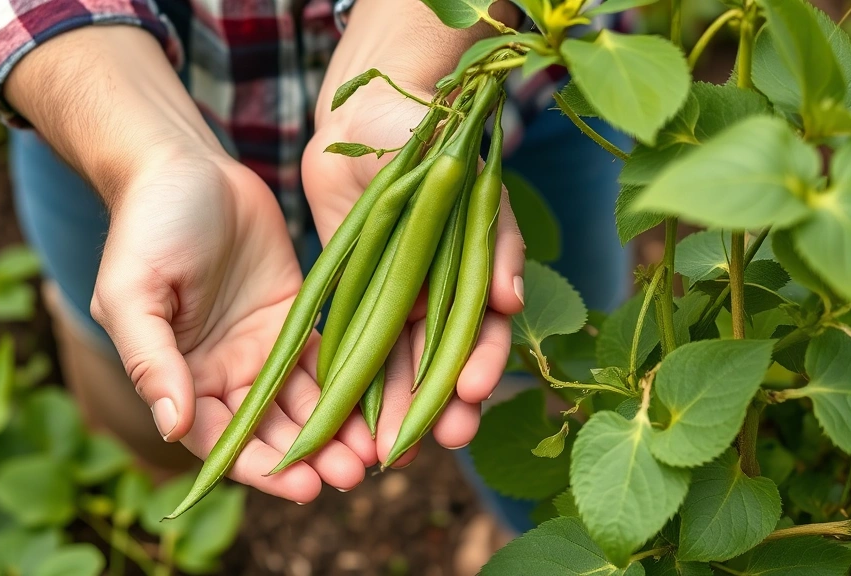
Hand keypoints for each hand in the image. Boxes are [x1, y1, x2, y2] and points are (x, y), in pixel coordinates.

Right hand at [91, 150, 375, 499]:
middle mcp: (225, 371)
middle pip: (270, 430)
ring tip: (375, 454)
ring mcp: (264, 346)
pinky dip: (352, 382)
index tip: (302, 487)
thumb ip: (150, 360)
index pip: (220, 438)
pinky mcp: (298, 316)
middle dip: (308, 456)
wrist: (186, 164)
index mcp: (182, 375)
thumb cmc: (148, 224)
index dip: (260, 466)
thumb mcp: (134, 291)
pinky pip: (328, 357)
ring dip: (337, 430)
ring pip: (304, 402)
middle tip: (353, 476)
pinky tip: (382, 401)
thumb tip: (171, 427)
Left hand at [302, 0, 524, 465]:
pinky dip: (348, 385)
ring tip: (380, 455)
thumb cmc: (427, 139)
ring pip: (393, 370)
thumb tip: (510, 301)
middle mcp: (435, 299)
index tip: (468, 397)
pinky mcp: (353, 303)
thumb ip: (492, 237)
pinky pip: (349, 350)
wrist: (364, 122)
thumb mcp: (468, 181)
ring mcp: (393, 304)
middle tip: (416, 448)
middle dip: (429, 410)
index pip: (478, 334)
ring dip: (389, 412)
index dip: (476, 367)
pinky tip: (341, 419)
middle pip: (435, 366)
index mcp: (470, 278)